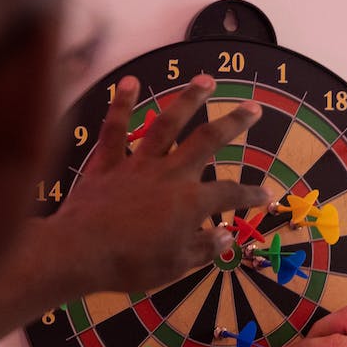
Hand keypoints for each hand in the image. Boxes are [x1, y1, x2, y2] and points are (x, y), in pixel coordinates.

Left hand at [45, 74, 269, 292]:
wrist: (79, 253)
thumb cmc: (131, 264)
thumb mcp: (176, 265)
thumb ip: (203, 248)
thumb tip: (226, 236)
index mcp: (191, 201)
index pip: (230, 194)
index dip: (252, 194)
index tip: (266, 194)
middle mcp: (170, 174)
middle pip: (208, 140)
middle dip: (234, 123)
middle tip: (253, 108)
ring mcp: (138, 164)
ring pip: (168, 123)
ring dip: (189, 99)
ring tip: (206, 80)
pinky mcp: (107, 163)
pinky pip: (115, 128)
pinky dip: (122, 104)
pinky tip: (130, 82)